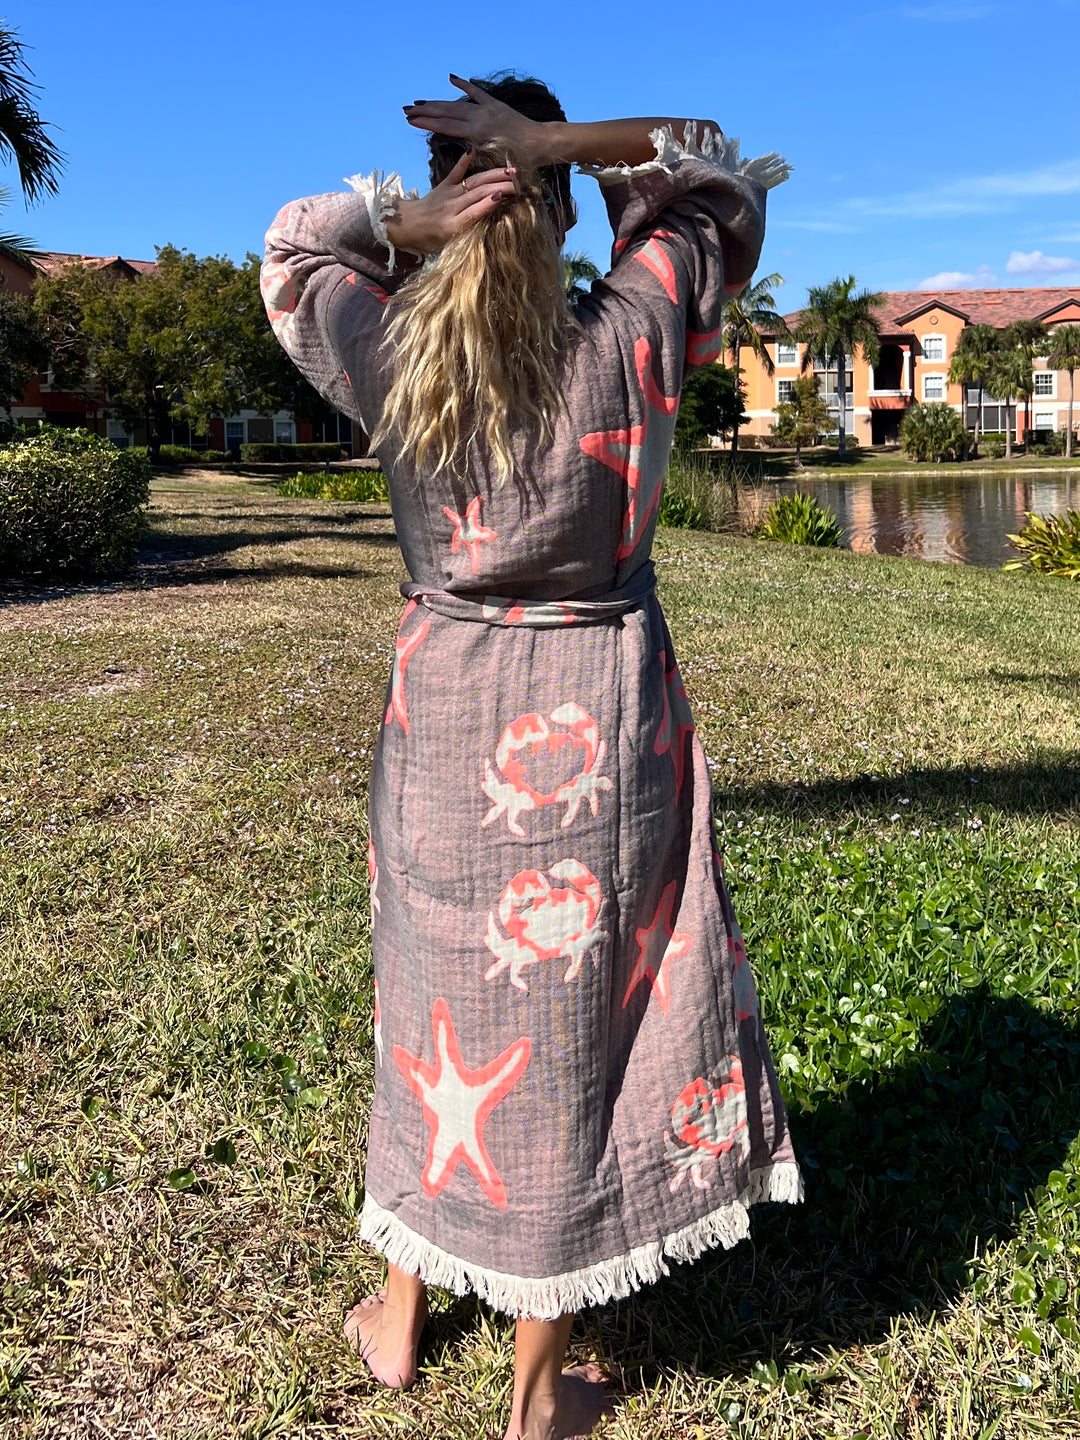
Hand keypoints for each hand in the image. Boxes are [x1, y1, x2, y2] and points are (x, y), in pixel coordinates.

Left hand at [384, 150, 517, 254]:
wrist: (406, 226)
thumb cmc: (429, 241)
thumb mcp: (447, 247)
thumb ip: (465, 237)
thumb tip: (487, 228)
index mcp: (452, 226)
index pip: (474, 212)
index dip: (488, 203)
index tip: (504, 195)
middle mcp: (451, 208)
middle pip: (478, 194)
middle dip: (499, 186)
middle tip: (519, 184)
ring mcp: (447, 194)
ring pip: (474, 182)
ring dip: (493, 175)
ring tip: (511, 172)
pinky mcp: (443, 185)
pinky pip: (455, 172)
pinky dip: (464, 161)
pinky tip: (473, 150)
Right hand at [403, 75, 552, 168]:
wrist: (540, 142)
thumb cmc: (520, 158)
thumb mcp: (495, 158)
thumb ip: (478, 150)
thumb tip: (462, 145)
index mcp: (478, 132)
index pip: (447, 126)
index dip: (428, 123)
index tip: (411, 121)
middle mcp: (479, 117)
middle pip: (446, 112)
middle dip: (425, 111)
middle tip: (407, 110)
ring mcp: (486, 108)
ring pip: (456, 103)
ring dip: (437, 102)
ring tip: (419, 101)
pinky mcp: (494, 104)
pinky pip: (476, 92)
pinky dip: (464, 85)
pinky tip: (451, 78)